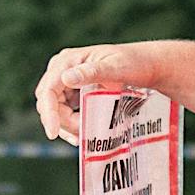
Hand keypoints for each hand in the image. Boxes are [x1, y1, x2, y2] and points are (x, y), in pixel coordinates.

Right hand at [33, 42, 168, 144]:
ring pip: (56, 109)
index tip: (53, 134)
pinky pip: (65, 110)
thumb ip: (92, 72)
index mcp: (67, 61)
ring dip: (68, 124)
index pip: (48, 90)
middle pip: (48, 102)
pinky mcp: (74, 91)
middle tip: (83, 133)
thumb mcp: (115, 67)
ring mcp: (67, 80)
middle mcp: (62, 69)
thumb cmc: (134, 63)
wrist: (147, 65)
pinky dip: (72, 123)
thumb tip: (66, 78)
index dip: (48, 113)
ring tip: (86, 134)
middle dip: (62, 121)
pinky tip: (83, 133)